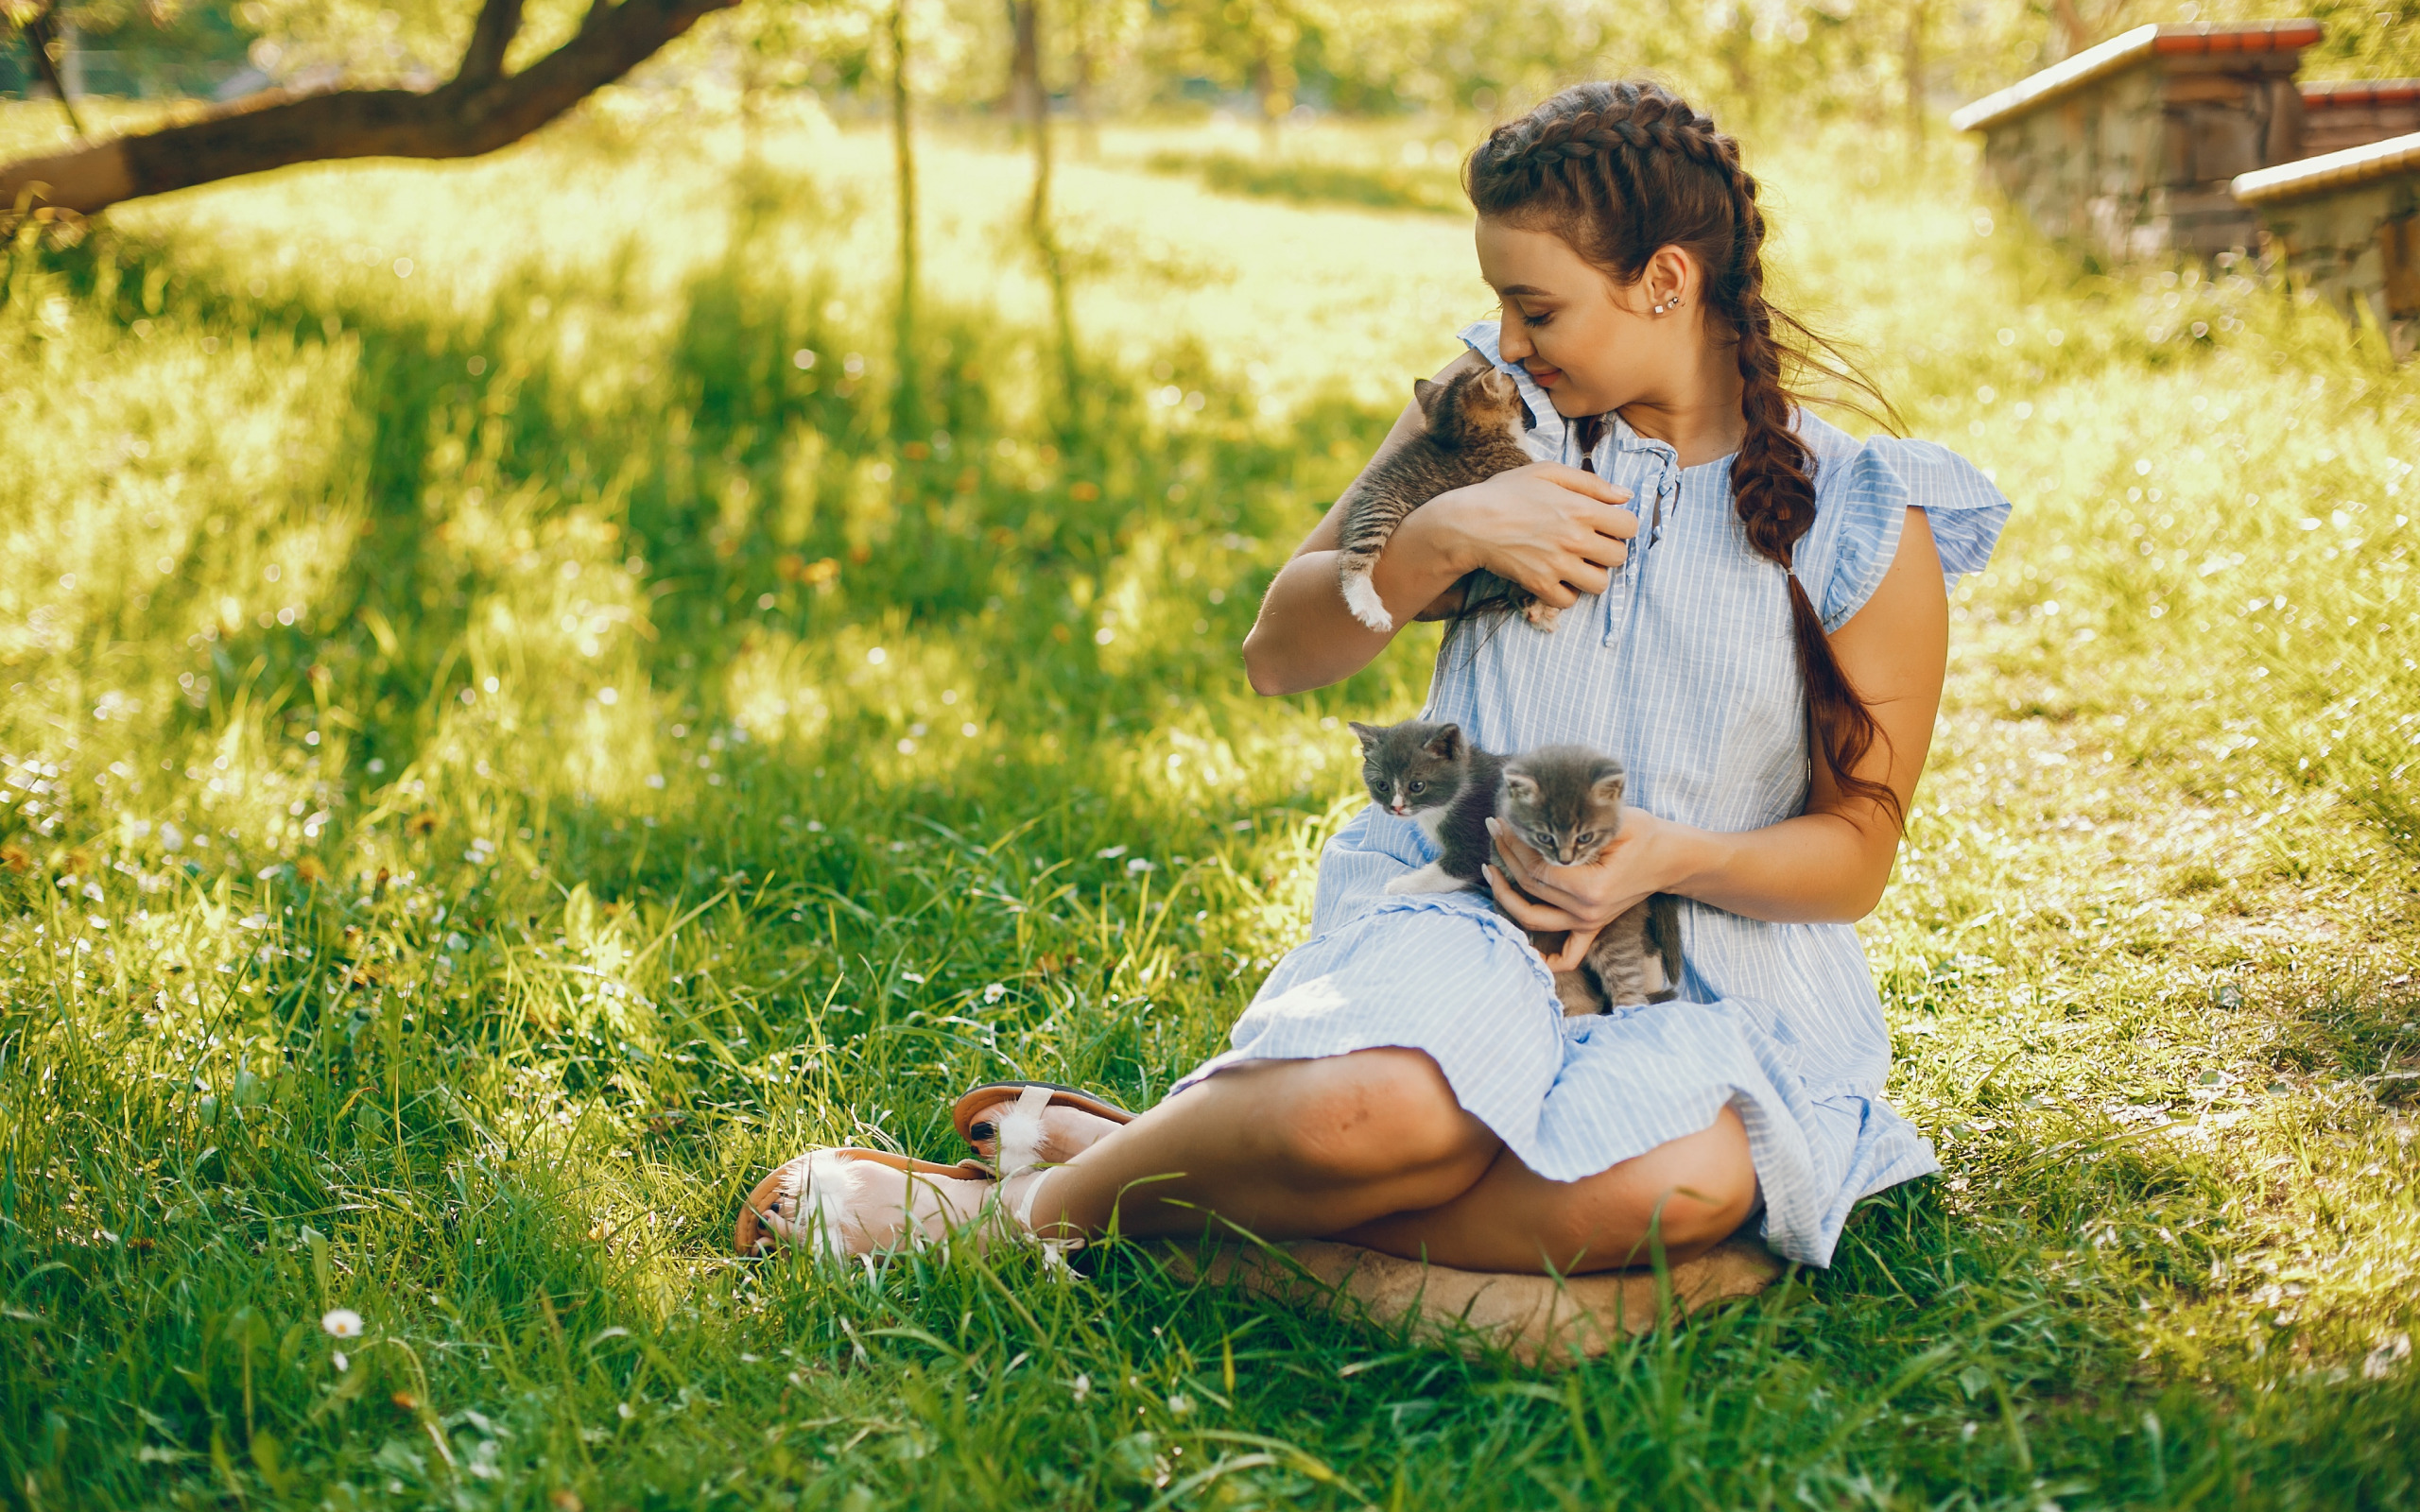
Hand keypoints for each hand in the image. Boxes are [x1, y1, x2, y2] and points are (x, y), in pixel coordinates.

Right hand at [1416, 462, 1636, 610]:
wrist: (1468, 523)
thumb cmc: (1506, 493)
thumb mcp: (1547, 472)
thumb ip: (1591, 482)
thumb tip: (1625, 495)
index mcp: (1581, 508)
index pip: (1630, 526)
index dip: (1621, 525)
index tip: (1606, 525)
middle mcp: (1575, 539)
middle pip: (1619, 557)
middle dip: (1608, 550)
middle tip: (1589, 545)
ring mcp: (1558, 565)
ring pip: (1600, 584)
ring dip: (1591, 575)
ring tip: (1575, 564)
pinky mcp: (1540, 584)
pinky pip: (1569, 600)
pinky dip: (1565, 592)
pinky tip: (1556, 577)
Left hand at [1481, 812, 1681, 970]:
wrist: (1672, 858)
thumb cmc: (1644, 834)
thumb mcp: (1612, 822)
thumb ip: (1576, 827)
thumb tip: (1535, 819)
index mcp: (1591, 887)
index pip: (1538, 868)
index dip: (1515, 843)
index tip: (1502, 821)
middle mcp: (1587, 912)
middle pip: (1531, 887)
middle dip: (1507, 856)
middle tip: (1495, 830)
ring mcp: (1589, 923)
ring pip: (1533, 918)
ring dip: (1506, 896)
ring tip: (1492, 869)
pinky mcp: (1592, 926)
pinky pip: (1569, 955)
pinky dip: (1547, 960)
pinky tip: (1524, 949)